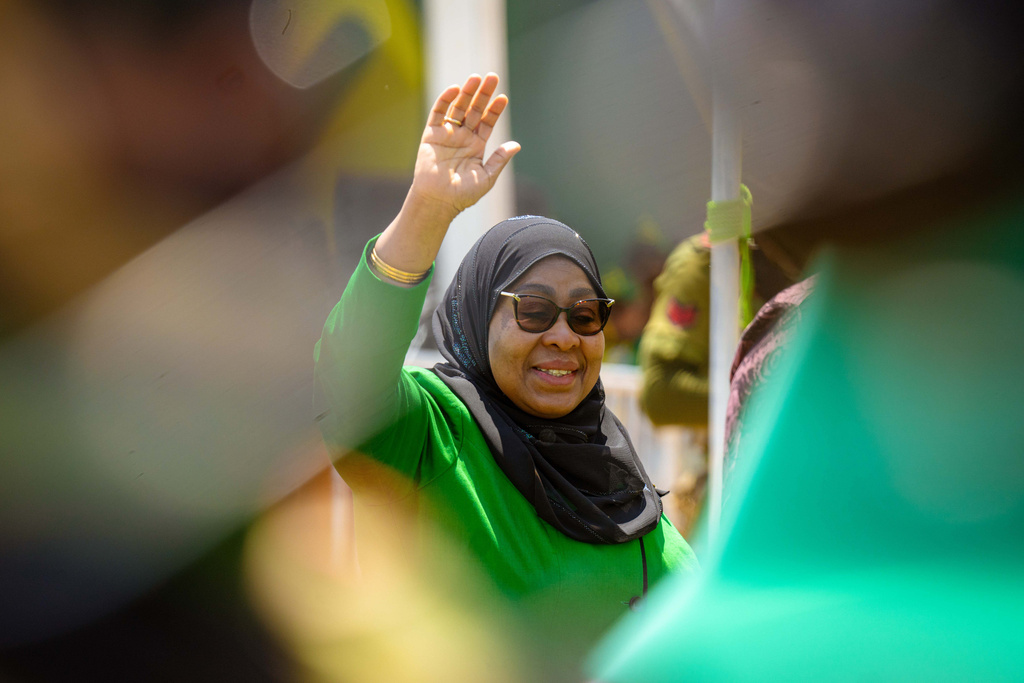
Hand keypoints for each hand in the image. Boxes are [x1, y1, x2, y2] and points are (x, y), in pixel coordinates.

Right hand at [375, 74, 519, 274]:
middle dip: (483, 94)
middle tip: (492, 77)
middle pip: (474, 110)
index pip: (487, 123)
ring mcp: (447, 135)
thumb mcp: (487, 177)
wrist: (438, 201)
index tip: (503, 98)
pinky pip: (438, 113)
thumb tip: (517, 145)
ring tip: (476, 78)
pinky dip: (445, 100)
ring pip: (458, 108)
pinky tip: (455, 89)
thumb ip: (499, 160)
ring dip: (467, 93)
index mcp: (476, 147)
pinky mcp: (431, 134)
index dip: (495, 110)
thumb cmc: (463, 195)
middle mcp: (462, 137)